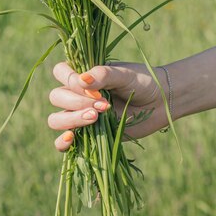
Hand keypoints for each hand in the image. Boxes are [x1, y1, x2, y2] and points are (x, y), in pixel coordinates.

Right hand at [48, 61, 169, 150]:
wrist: (160, 103)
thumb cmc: (141, 82)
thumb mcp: (124, 75)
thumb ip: (103, 75)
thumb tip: (81, 80)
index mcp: (83, 74)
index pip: (60, 72)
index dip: (70, 80)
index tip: (93, 86)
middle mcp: (77, 94)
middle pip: (56, 97)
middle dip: (76, 102)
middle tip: (104, 105)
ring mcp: (80, 115)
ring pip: (56, 119)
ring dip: (71, 119)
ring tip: (95, 118)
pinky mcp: (87, 135)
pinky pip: (63, 142)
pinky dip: (62, 142)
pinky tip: (72, 138)